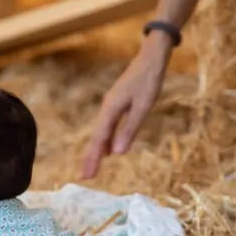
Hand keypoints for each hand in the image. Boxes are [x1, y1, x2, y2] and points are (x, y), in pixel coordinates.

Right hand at [82, 35, 171, 178]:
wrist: (151, 58)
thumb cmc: (149, 81)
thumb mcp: (143, 107)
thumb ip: (130, 129)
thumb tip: (117, 154)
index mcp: (110, 110)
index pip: (100, 140)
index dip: (93, 159)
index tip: (87, 176)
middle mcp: (107, 109)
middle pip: (96, 138)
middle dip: (91, 158)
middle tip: (85, 178)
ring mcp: (111, 106)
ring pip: (101, 133)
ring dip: (97, 151)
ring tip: (92, 168)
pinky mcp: (116, 104)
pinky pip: (107, 127)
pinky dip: (105, 141)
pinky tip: (109, 150)